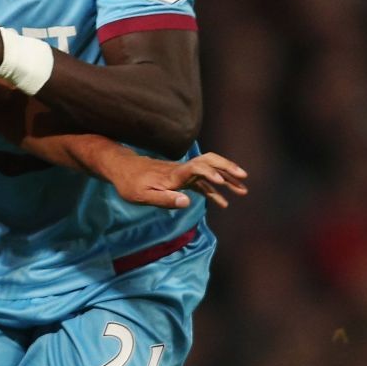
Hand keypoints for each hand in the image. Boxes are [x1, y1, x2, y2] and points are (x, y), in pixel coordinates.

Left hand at [104, 151, 248, 210]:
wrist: (122, 169)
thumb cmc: (130, 184)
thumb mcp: (142, 196)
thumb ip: (165, 199)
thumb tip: (186, 202)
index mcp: (173, 174)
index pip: (195, 168)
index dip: (208, 172)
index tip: (219, 181)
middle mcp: (182, 170)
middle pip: (209, 163)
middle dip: (227, 169)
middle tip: (244, 178)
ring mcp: (183, 173)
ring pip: (210, 171)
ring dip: (227, 179)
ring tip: (243, 191)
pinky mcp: (182, 178)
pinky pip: (202, 183)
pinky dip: (215, 190)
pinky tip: (223, 202)